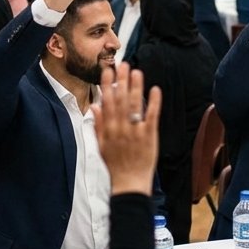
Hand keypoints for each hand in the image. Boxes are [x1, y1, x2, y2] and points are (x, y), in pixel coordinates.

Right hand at [93, 64, 160, 194]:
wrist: (129, 183)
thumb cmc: (116, 166)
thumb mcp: (102, 145)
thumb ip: (98, 125)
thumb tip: (94, 106)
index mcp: (108, 130)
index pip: (107, 103)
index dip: (107, 86)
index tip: (107, 71)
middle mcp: (120, 128)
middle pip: (120, 100)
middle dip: (121, 81)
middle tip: (122, 64)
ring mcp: (135, 132)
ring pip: (134, 105)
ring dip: (135, 87)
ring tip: (137, 72)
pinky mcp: (149, 136)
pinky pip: (151, 116)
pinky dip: (153, 103)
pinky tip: (155, 89)